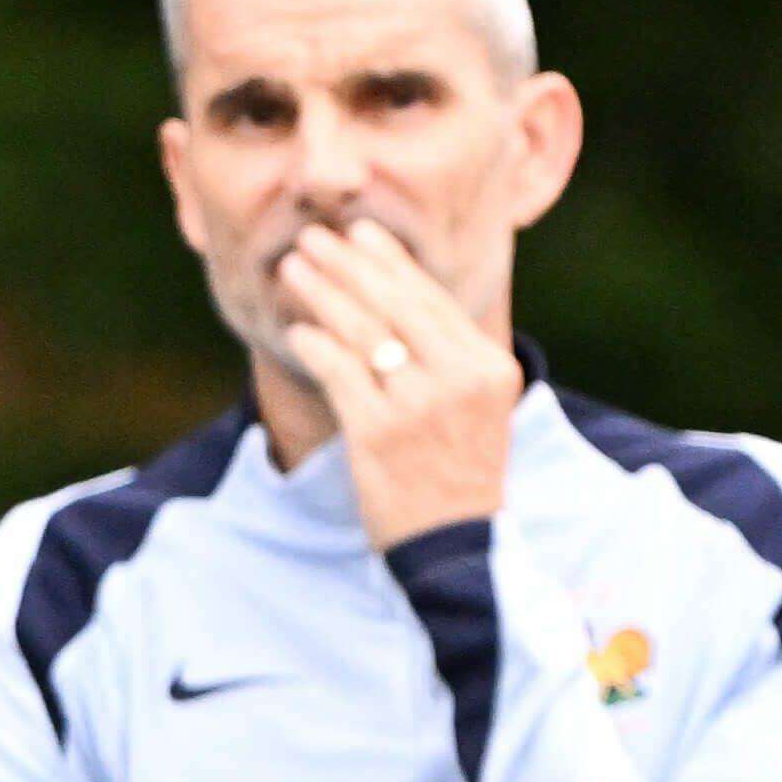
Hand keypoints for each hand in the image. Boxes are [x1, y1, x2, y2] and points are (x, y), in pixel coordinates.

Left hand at [273, 214, 525, 548]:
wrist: (456, 548)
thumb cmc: (460, 473)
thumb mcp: (479, 408)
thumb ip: (450, 354)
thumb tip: (394, 291)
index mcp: (489, 367)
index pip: (431, 298)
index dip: (389, 260)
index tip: (359, 233)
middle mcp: (459, 380)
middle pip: (393, 304)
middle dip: (346, 264)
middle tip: (312, 239)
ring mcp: (418, 407)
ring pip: (361, 331)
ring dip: (321, 293)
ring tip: (292, 271)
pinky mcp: (378, 435)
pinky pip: (338, 372)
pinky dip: (314, 345)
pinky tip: (297, 331)